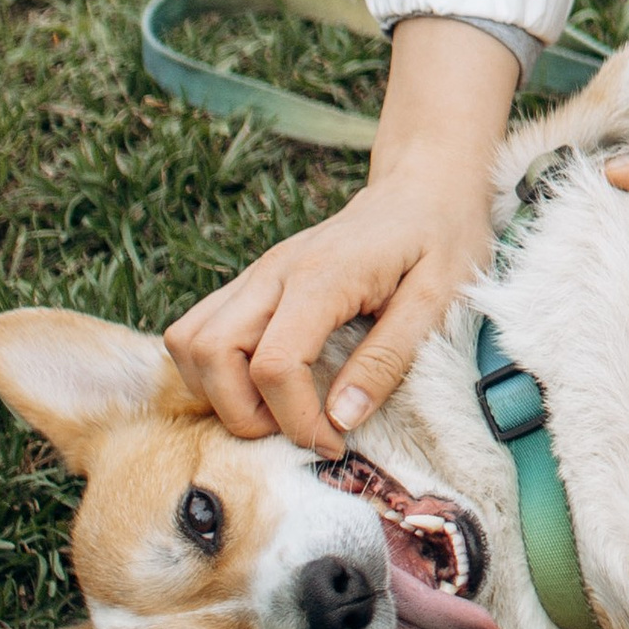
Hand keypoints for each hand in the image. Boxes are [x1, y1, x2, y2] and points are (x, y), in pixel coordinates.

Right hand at [163, 17, 517, 451]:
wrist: (424, 185)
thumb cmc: (440, 239)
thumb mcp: (439, 299)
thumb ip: (388, 359)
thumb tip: (342, 419)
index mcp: (323, 277)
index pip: (274, 364)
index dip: (296, 420)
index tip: (335, 443)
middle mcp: (274, 273)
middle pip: (210, 354)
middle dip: (243, 414)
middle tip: (298, 433)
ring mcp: (256, 274)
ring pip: (188, 341)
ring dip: (217, 392)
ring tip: (277, 412)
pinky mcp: (253, 282)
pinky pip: (198, 328)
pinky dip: (210, 370)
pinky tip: (258, 387)